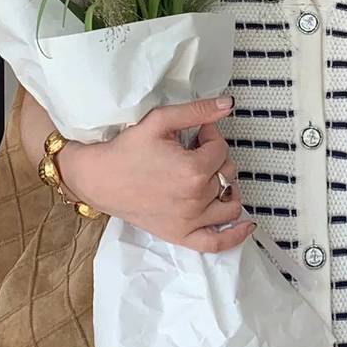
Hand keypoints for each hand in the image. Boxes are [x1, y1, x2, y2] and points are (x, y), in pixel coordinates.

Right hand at [57, 95, 255, 252]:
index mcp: (193, 170)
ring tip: (210, 177)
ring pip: (230, 203)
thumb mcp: (160, 121)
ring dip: (227, 188)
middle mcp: (195, 199)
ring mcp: (190, 221)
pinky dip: (235, 235)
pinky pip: (216, 243)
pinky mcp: (181, 235)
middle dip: (215, 159)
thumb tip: (228, 104)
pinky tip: (247, 224)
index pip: (220, 149)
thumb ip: (197, 111)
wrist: (99, 178)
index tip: (195, 134)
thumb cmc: (126, 150)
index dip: (210, 137)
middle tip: (194, 152)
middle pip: (226, 174)